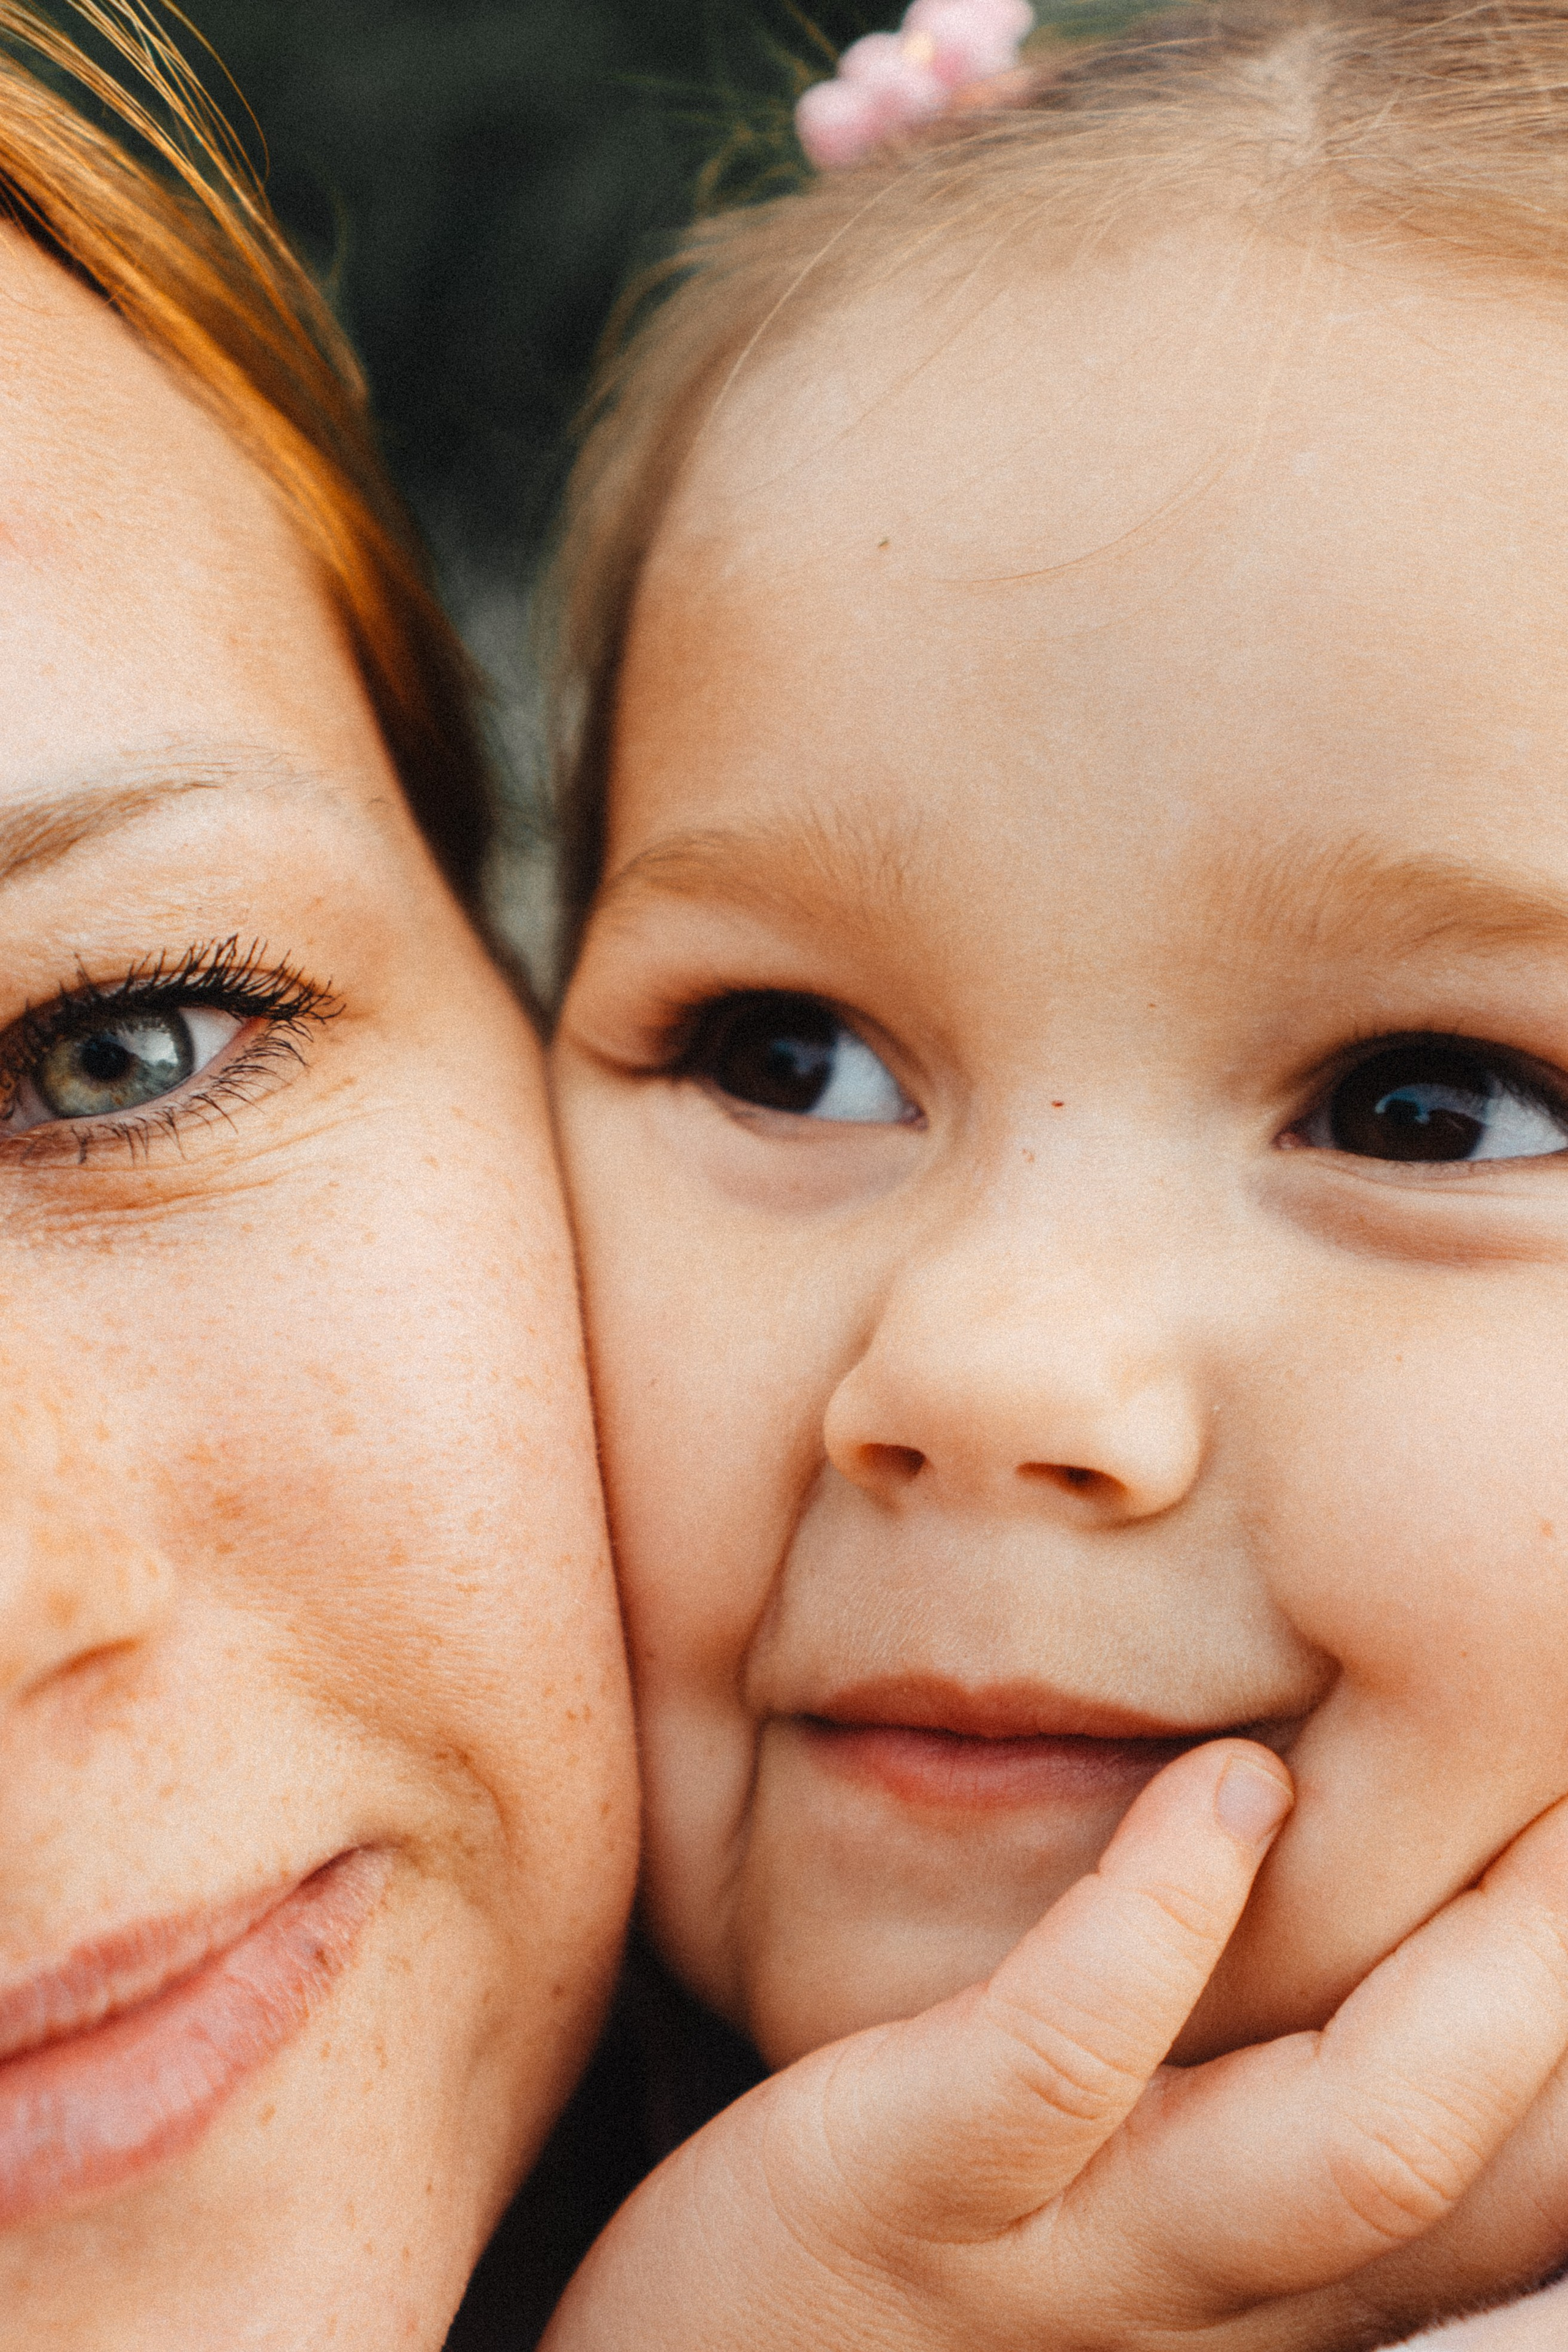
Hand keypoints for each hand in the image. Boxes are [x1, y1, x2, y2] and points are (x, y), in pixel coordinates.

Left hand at [542, 1745, 1567, 2351]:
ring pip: (1351, 2149)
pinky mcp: (909, 2184)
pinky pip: (1069, 2053)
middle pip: (1497, 2178)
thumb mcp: (1143, 2229)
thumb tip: (1414, 1967)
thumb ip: (1275, 2132)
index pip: (1531, 2203)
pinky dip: (1166, 1913)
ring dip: (1475, 1973)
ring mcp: (1074, 2259)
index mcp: (1294, 2309)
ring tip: (1530, 1793)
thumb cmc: (930, 2280)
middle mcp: (1231, 2311)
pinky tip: (1232, 1785)